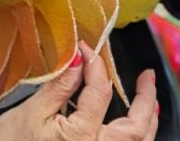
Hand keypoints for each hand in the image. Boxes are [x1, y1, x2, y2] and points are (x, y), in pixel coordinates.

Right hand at [0, 41, 157, 140]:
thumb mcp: (31, 113)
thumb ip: (58, 87)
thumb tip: (78, 59)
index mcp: (82, 137)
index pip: (99, 93)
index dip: (95, 65)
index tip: (86, 46)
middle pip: (137, 128)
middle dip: (146, 99)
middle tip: (147, 75)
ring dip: (147, 121)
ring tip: (149, 100)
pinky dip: (133, 136)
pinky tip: (131, 126)